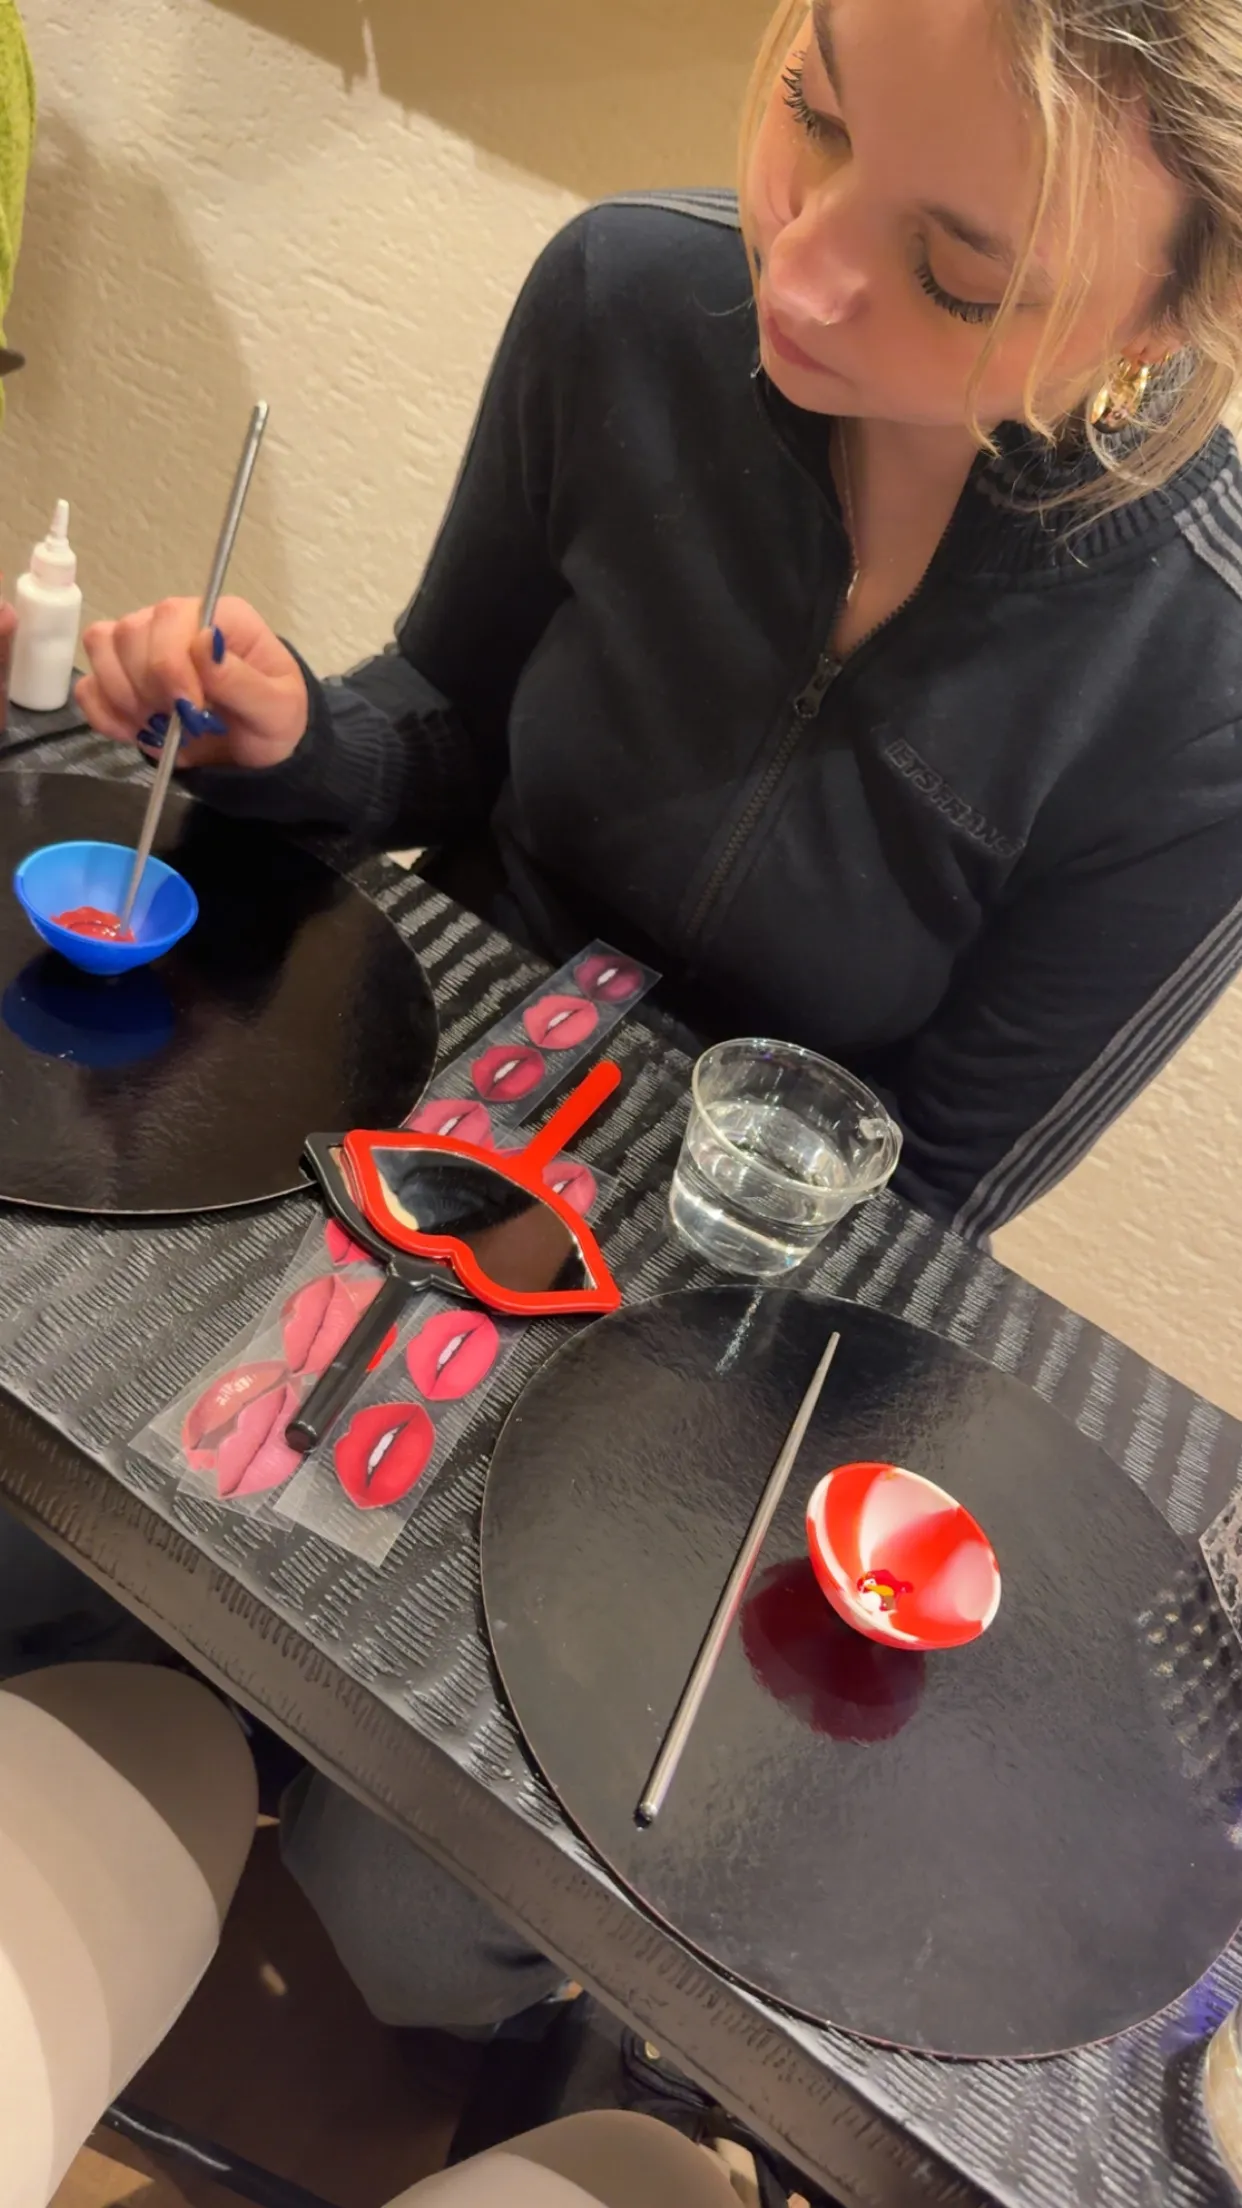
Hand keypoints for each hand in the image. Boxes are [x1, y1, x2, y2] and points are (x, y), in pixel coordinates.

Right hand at [77, 595, 309, 770]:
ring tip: (160, 726)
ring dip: (124, 698)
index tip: (193, 710)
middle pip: (128, 632)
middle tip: (179, 723)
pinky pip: (89, 685)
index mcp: (219, 616)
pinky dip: (105, 715)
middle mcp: (175, 620)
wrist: (259, 751)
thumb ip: (244, 680)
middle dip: (148, 689)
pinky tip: (137, 731)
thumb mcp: (277, 709)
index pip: (169, 618)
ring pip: (101, 648)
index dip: (170, 667)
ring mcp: (143, 645)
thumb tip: (203, 644)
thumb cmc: (274, 722)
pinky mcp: (122, 678)